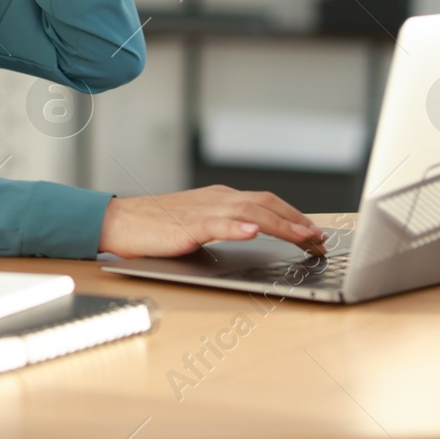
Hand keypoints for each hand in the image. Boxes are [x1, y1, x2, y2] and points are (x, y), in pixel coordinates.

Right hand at [98, 186, 327, 258]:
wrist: (120, 222)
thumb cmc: (155, 226)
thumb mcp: (197, 222)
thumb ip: (224, 225)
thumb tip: (254, 235)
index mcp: (220, 198)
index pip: (266, 203)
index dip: (295, 216)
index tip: (315, 233)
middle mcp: (216, 200)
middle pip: (266, 204)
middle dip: (297, 221)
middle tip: (320, 240)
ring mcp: (203, 211)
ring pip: (250, 212)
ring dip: (280, 224)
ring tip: (302, 236)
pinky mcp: (187, 226)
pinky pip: (217, 224)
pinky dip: (237, 227)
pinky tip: (253, 232)